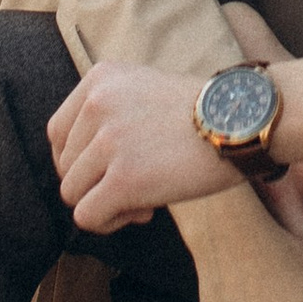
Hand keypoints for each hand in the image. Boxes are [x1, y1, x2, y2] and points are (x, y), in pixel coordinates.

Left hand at [49, 63, 235, 229]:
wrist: (245, 120)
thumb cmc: (203, 113)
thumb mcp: (144, 89)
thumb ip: (108, 113)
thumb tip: (78, 168)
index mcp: (98, 79)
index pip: (58, 134)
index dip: (82, 160)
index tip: (113, 168)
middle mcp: (96, 105)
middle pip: (65, 166)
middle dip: (97, 183)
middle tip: (138, 184)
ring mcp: (108, 142)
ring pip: (72, 193)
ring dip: (105, 203)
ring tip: (143, 198)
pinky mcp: (123, 179)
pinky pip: (87, 216)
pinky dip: (110, 222)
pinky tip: (144, 211)